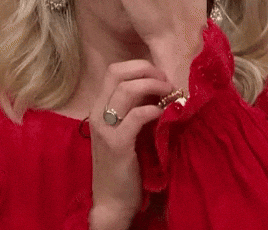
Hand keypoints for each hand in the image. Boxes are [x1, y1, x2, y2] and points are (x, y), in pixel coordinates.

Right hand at [89, 59, 173, 227]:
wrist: (112, 200)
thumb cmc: (123, 163)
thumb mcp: (124, 129)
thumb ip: (134, 108)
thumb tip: (158, 87)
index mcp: (99, 107)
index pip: (114, 70)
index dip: (139, 67)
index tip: (159, 76)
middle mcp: (98, 112)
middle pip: (117, 73)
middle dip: (146, 70)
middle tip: (166, 81)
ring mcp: (105, 127)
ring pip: (126, 89)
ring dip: (153, 86)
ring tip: (169, 95)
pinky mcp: (116, 144)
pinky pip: (137, 116)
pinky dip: (153, 109)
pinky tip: (163, 114)